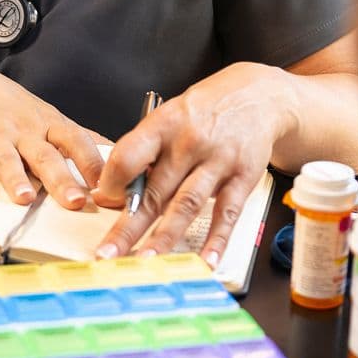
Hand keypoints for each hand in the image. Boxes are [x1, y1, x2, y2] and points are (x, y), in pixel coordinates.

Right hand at [0, 64, 105, 207]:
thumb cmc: (15, 111)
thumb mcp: (50, 118)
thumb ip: (78, 139)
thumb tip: (114, 153)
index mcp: (49, 125)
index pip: (76, 141)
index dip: (92, 162)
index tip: (107, 184)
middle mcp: (25, 130)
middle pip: (45, 156)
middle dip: (61, 179)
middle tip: (75, 201)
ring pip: (8, 159)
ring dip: (17, 179)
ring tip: (26, 199)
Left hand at [91, 62, 296, 265]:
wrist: (257, 95)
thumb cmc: (205, 110)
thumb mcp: (170, 117)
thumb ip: (143, 152)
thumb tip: (110, 193)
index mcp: (164, 124)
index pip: (130, 156)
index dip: (112, 182)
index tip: (101, 202)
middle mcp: (190, 142)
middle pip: (154, 191)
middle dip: (128, 227)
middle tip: (108, 255)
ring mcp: (218, 160)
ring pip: (186, 205)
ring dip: (164, 237)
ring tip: (146, 263)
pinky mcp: (243, 177)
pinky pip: (227, 213)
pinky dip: (216, 240)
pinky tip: (205, 261)